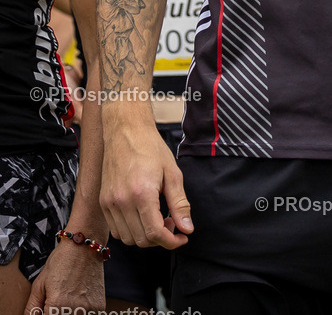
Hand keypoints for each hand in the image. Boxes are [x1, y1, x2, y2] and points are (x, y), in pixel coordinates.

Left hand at [24, 242, 103, 313]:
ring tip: (68, 299)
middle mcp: (74, 309)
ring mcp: (89, 309)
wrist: (84, 245)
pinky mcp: (99, 306)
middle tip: (57, 302)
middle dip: (56, 312)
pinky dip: (81, 311)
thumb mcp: (40, 283)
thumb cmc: (62, 260)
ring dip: (69, 312)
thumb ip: (32, 308)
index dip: (45, 313)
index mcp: (56, 305)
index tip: (46, 308)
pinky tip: (78, 298)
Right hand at [100, 118, 192, 248]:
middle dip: (160, 238)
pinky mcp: (103, 201)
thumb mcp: (172, 173)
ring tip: (157, 218)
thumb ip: (180, 204)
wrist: (126, 131)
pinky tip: (142, 215)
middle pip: (141, 240)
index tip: (182, 237)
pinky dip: (131, 230)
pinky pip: (116, 229)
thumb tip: (187, 229)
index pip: (155, 234)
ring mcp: (109, 203)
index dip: (171, 241)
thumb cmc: (151, 148)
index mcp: (141, 194)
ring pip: (127, 238)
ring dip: (145, 236)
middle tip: (171, 222)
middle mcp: (121, 202)